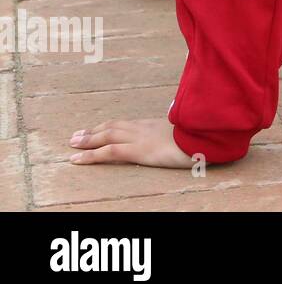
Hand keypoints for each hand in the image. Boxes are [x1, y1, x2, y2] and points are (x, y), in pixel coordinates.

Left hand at [69, 118, 192, 167]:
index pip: (127, 124)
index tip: (97, 128)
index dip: (109, 126)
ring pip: (107, 136)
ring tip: (72, 145)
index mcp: (156, 124)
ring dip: (87, 140)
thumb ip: (182, 130)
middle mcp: (145, 128)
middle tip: (76, 136)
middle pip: (113, 127)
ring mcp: (140, 138)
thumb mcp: (191, 130)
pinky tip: (77, 160)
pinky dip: (90, 155)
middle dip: (93, 131)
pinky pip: (109, 152)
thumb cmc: (203, 134)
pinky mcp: (139, 150)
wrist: (207, 135)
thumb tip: (184, 132)